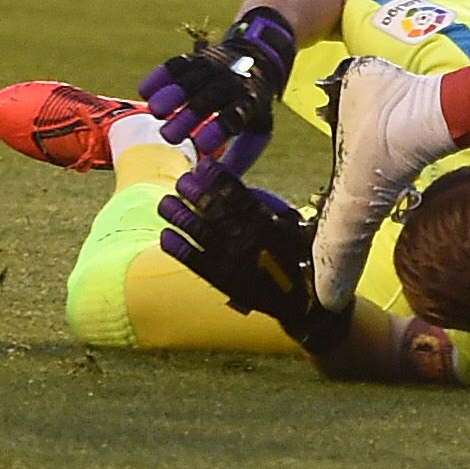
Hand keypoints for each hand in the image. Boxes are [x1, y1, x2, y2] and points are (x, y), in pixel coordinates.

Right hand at [138, 7, 298, 173]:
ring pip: (190, 79)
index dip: (219, 129)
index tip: (201, 146)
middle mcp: (231, 84)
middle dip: (188, 116)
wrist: (259, 60)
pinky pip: (176, 65)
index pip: (235, 116)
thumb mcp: (257, 131)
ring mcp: (213, 68)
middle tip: (168, 137)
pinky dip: (159, 76)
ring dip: (172, 94)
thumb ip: (239, 159)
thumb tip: (214, 186)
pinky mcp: (196, 58)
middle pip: (209, 99)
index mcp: (249, 104)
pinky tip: (145, 92)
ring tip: (156, 112)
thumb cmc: (252, 108)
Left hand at [157, 164, 349, 352]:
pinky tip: (165, 236)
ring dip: (180, 215)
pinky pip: (195, 262)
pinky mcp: (222, 281)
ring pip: (199, 232)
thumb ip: (273, 211)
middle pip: (213, 210)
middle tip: (182, 179)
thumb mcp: (297, 229)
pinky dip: (178, 249)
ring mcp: (232, 261)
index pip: (237, 195)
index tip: (205, 164)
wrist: (304, 304)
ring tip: (166, 202)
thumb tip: (247, 194)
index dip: (218, 178)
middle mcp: (246, 240)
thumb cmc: (303, 261)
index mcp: (266, 224)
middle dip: (195, 192)